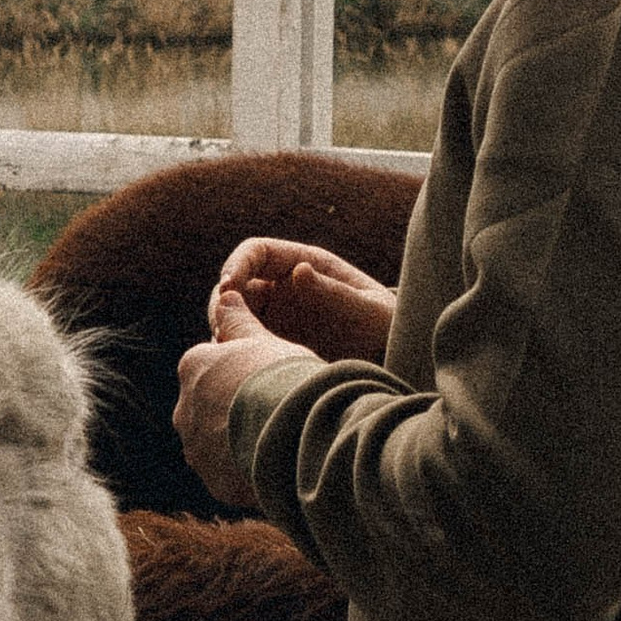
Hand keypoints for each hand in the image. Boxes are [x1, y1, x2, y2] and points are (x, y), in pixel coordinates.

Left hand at [174, 290, 305, 509]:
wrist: (293, 432)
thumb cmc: (282, 375)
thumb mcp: (263, 339)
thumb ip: (239, 320)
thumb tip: (223, 294)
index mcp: (193, 367)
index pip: (216, 369)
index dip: (247, 373)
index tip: (272, 378)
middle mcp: (184, 408)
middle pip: (212, 406)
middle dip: (237, 408)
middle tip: (277, 408)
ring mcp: (196, 448)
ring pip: (218, 442)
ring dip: (239, 440)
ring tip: (278, 438)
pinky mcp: (212, 481)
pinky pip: (229, 473)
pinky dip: (246, 468)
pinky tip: (274, 461)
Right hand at [212, 234, 396, 367]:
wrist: (397, 364)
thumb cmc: (387, 331)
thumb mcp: (366, 312)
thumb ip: (332, 293)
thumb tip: (297, 271)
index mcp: (307, 264)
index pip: (257, 251)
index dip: (237, 264)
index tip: (227, 288)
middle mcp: (286, 287)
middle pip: (236, 284)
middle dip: (223, 302)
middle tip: (223, 328)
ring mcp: (278, 316)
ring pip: (233, 315)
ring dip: (225, 328)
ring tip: (232, 350)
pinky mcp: (274, 344)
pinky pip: (243, 342)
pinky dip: (235, 351)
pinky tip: (241, 368)